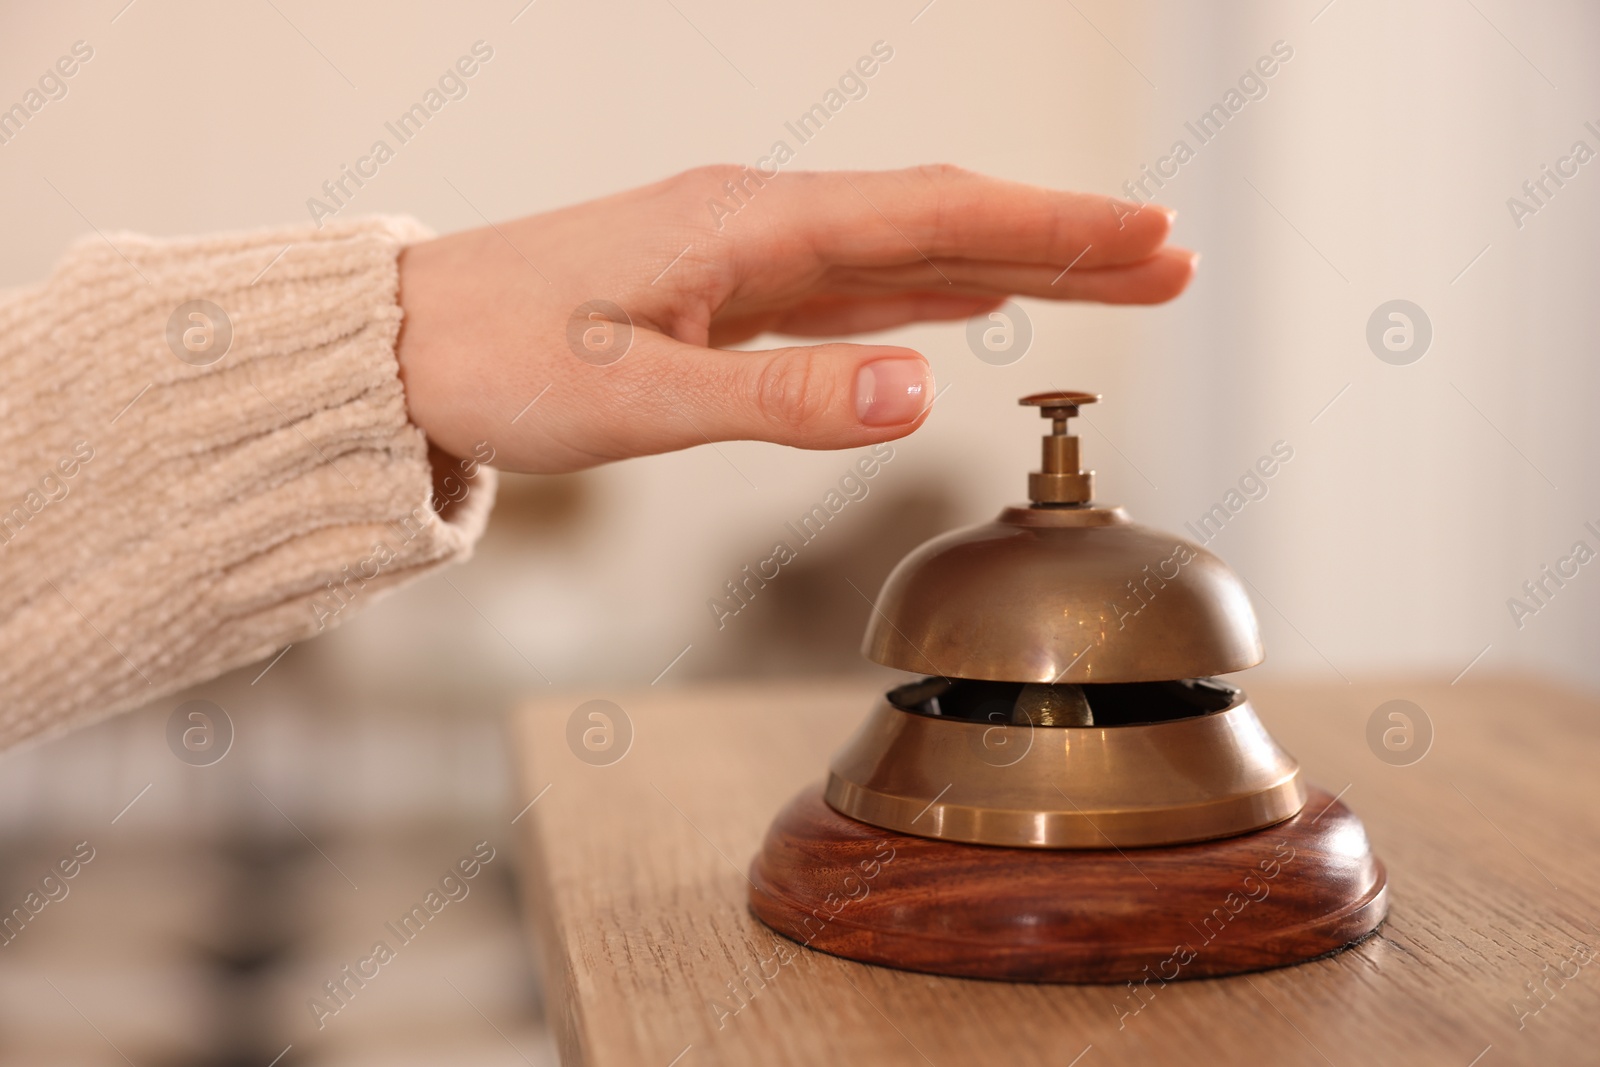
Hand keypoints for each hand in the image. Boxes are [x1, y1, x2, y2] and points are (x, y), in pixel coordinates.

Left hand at [395, 164, 1193, 473]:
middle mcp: (762, 223)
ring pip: (908, 251)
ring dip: (1014, 264)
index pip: (938, 217)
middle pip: (946, 222)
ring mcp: (745, 255)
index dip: (1053, 228)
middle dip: (1066, 240)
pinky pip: (856, 283)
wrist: (401, 351)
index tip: (1152, 236)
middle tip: (1176, 259)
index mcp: (753, 228)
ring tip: (1111, 279)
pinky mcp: (724, 293)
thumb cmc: (500, 366)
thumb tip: (919, 393)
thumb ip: (782, 400)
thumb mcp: (640, 400)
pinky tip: (966, 303)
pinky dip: (931, 290)